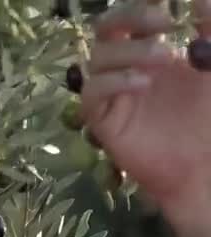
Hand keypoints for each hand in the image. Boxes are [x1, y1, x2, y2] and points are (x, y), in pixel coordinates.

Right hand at [82, 0, 210, 236]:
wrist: (202, 167)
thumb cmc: (209, 118)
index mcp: (149, 51)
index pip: (132, 18)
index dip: (142, 7)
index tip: (171, 7)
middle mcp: (124, 67)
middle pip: (106, 29)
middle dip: (129, 18)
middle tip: (163, 22)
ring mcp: (111, 93)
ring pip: (98, 58)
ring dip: (129, 51)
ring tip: (164, 58)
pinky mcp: (101, 119)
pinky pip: (92, 92)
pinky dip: (114, 81)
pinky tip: (143, 83)